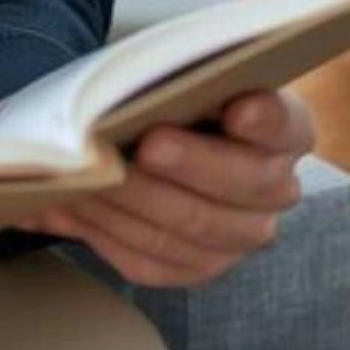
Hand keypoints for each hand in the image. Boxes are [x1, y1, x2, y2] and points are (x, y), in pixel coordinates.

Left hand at [42, 89, 314, 288]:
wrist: (179, 150)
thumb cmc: (183, 102)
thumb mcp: (192, 80)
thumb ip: (180, 81)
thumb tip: (130, 89)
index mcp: (287, 132)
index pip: (285, 125)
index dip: (265, 119)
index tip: (239, 109)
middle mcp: (275, 190)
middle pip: (239, 183)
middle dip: (190, 164)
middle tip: (148, 145)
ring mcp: (238, 237)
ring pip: (185, 226)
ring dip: (129, 200)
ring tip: (86, 176)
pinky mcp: (195, 268)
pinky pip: (148, 258)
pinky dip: (100, 231)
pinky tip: (62, 207)